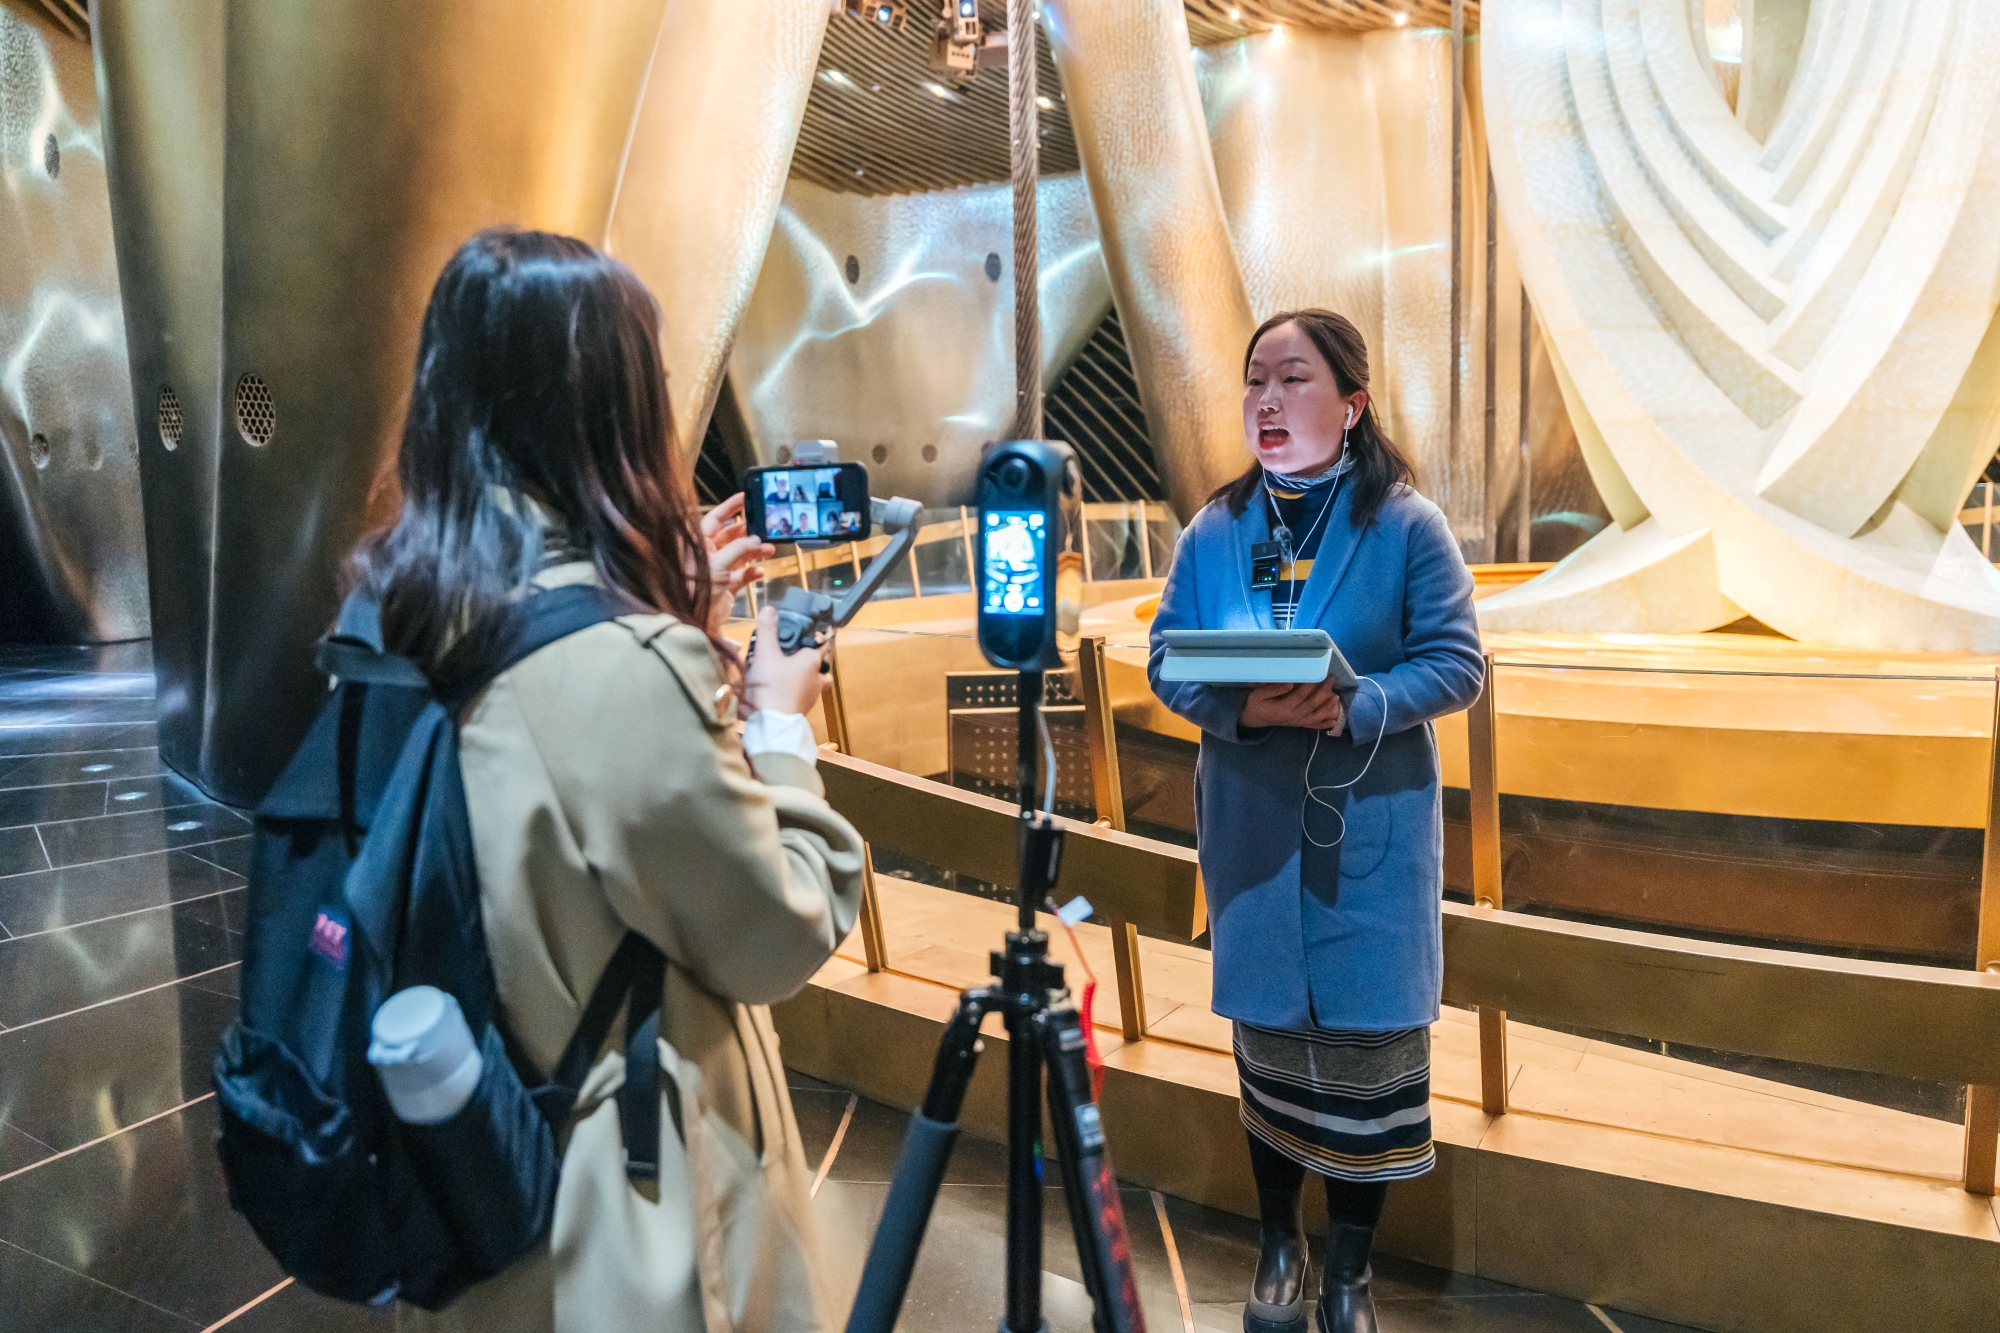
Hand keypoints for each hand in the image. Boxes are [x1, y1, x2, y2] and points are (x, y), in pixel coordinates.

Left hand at [699, 493, 773, 635]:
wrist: (695, 620)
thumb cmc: (696, 590)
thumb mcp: (718, 563)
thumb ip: (739, 549)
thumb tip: (755, 540)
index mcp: (699, 544)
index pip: (715, 518)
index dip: (730, 507)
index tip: (745, 498)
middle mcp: (708, 554)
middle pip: (731, 536)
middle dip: (748, 533)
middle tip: (764, 528)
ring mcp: (718, 570)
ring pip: (740, 555)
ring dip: (755, 552)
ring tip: (769, 550)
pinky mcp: (727, 586)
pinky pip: (743, 574)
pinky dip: (753, 572)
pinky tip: (760, 571)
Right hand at [743, 606, 826, 716]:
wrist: (772, 726)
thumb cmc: (772, 687)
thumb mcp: (765, 654)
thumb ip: (767, 630)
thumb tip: (770, 609)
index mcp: (812, 660)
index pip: (818, 642)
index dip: (806, 636)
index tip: (792, 634)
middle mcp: (818, 677)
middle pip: (815, 661)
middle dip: (801, 656)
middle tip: (782, 653)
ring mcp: (812, 695)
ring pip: (810, 679)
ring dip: (798, 674)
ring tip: (778, 672)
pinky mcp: (803, 708)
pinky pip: (802, 693)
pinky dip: (793, 689)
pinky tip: (776, 689)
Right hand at [1240, 678, 1346, 733]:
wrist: (1250, 719)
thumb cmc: (1255, 704)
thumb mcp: (1258, 694)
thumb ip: (1274, 689)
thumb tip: (1291, 684)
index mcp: (1283, 709)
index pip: (1301, 695)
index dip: (1311, 685)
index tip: (1319, 674)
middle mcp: (1292, 717)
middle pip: (1311, 705)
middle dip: (1323, 692)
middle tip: (1331, 679)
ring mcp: (1296, 722)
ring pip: (1315, 716)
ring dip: (1327, 707)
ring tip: (1336, 697)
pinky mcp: (1297, 724)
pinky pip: (1312, 725)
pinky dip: (1324, 724)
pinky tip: (1333, 720)